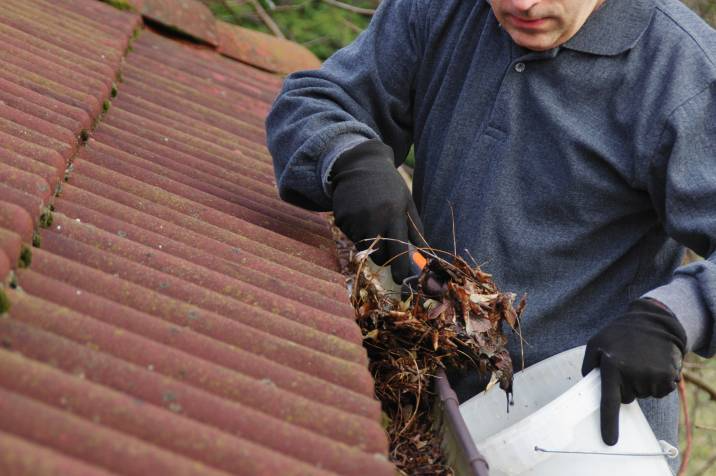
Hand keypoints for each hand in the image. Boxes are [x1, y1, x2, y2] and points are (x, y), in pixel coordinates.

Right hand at [331, 140, 424, 282]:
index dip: (401, 269)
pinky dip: (356, 232)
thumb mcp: (407, 203)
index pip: (398, 249)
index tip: (403, 281)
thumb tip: (425, 255)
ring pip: (363, 247)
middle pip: (378, 255)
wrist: (360, 165)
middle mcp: (373, 218)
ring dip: (370, 242)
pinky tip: (360, 214)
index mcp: (393, 214)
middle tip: (387, 247)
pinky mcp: (341, 218)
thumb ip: (415, 230)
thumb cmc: (389, 186)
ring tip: (372, 220)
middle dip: (384, 258)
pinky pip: (350, 236)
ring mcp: (354, 219)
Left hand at [581, 298, 686, 445]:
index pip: (609, 400)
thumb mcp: (596, 342)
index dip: (609, 422)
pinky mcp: (668, 377)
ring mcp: (652, 376)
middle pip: (626, 398)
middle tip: (627, 364)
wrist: (654, 321)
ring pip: (642, 394)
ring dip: (641, 382)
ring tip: (641, 360)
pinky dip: (656, 382)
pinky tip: (654, 363)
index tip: (610, 441)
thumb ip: (589, 365)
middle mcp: (632, 373)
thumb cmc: (620, 333)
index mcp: (611, 365)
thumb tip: (589, 386)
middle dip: (625, 386)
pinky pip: (659, 391)